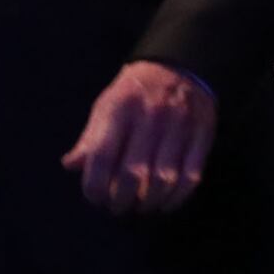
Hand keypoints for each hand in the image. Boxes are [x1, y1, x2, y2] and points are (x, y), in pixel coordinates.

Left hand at [64, 59, 216, 219]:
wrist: (180, 66)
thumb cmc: (134, 92)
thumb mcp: (106, 105)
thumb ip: (90, 137)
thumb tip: (71, 165)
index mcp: (120, 108)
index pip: (102, 156)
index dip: (95, 185)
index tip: (95, 197)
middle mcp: (151, 116)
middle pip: (134, 174)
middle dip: (121, 200)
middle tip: (116, 207)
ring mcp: (180, 126)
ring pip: (164, 180)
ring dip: (149, 202)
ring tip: (139, 206)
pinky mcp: (202, 135)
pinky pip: (191, 176)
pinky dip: (176, 197)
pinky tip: (164, 203)